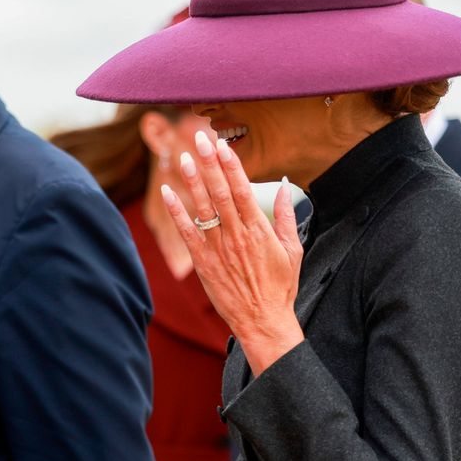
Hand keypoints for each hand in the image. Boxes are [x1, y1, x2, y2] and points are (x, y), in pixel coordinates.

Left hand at [161, 131, 304, 375]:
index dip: (231, 165)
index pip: (242, 189)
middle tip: (200, 138)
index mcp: (259, 230)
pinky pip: (186, 232)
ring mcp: (217, 248)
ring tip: (184, 157)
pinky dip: (176, 211)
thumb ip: (287, 217)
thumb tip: (285, 186)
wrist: (263, 321)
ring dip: (192, 181)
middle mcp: (236, 235)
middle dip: (210, 163)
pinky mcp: (203, 262)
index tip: (223, 145)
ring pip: (203, 208)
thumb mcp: (293, 250)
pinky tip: (167, 191)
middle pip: (220, 192)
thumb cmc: (280, 287)